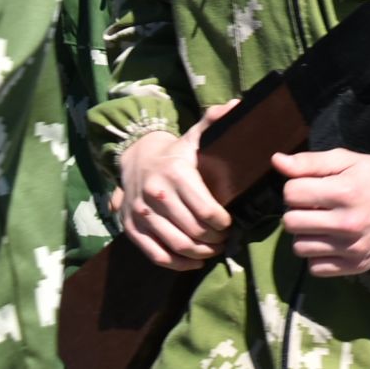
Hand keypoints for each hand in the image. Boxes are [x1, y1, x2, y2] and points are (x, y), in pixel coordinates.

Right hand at [114, 102, 237, 270]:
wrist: (135, 159)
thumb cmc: (175, 152)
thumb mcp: (194, 135)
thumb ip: (214, 121)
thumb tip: (237, 105)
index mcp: (176, 174)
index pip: (206, 209)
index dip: (222, 223)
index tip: (230, 224)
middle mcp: (156, 195)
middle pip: (193, 230)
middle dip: (215, 240)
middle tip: (226, 239)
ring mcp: (141, 214)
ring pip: (176, 245)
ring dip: (200, 253)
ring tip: (213, 249)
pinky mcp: (131, 229)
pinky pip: (156, 255)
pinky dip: (177, 264)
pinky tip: (194, 262)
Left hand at [273, 148, 369, 276]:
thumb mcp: (348, 161)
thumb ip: (310, 162)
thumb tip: (276, 161)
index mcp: (345, 191)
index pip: (292, 193)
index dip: (296, 187)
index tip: (311, 187)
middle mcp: (347, 223)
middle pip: (291, 222)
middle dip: (298, 211)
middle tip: (314, 206)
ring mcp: (351, 248)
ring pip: (299, 246)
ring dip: (306, 234)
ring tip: (322, 224)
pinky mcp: (355, 266)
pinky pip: (315, 267)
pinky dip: (318, 255)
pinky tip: (330, 241)